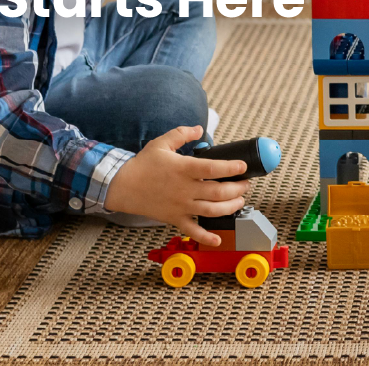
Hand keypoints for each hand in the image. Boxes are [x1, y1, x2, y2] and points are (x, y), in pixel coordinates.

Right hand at [104, 125, 252, 246]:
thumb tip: (200, 129)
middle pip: (219, 191)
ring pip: (213, 210)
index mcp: (183, 168)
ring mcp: (181, 205)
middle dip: (238, 188)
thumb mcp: (161, 143)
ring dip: (231, 207)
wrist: (122, 186)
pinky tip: (218, 239)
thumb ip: (182, 134)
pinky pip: (193, 230)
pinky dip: (207, 237)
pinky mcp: (175, 218)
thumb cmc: (143, 164)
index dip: (232, 168)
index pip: (213, 168)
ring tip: (240, 201)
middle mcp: (185, 188)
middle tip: (245, 184)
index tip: (243, 166)